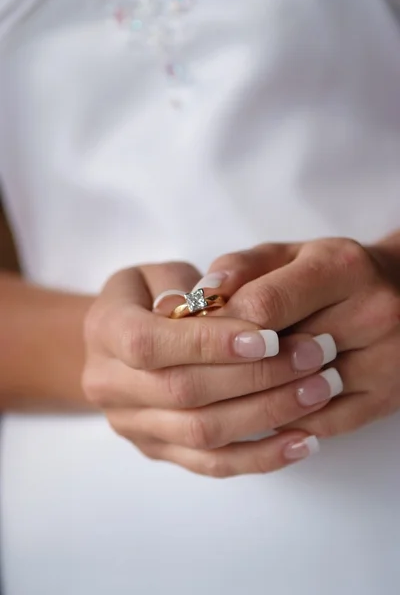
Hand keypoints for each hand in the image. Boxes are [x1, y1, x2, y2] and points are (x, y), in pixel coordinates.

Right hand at [82, 262, 329, 477]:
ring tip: (318, 390)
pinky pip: (211, 465)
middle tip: (312, 356)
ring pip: (202, 433)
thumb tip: (217, 304)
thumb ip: (183, 286)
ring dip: (267, 414)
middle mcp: (109, 385)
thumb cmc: (148, 297)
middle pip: (182, 392)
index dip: (207, 342)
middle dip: (254, 376)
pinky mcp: (159, 450)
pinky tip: (304, 440)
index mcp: (104, 330)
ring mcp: (133, 425)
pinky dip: (261, 456)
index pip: (148, 343)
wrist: (121, 341)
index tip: (268, 335)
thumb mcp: (156, 273)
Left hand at [206, 237, 399, 438]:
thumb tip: (199, 298)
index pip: (264, 305)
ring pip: (300, 396)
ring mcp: (385, 360)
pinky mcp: (387, 397)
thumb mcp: (286, 255)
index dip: (220, 328)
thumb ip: (240, 268)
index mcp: (341, 267)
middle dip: (230, 367)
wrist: (399, 294)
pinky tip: (261, 411)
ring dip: (254, 399)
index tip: (192, 339)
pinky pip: (321, 423)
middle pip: (281, 355)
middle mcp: (373, 312)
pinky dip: (284, 421)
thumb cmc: (327, 274)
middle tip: (196, 372)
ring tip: (223, 394)